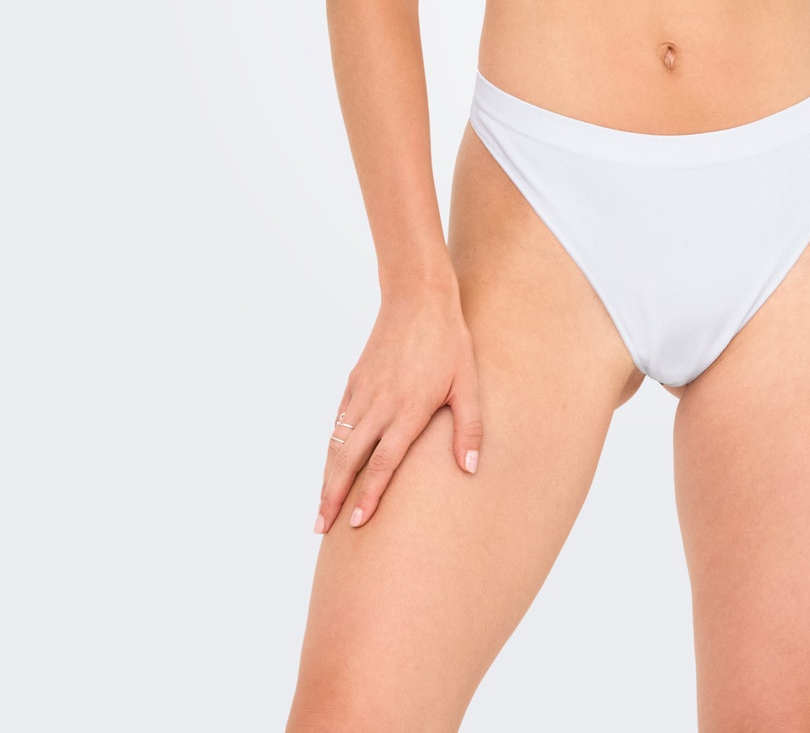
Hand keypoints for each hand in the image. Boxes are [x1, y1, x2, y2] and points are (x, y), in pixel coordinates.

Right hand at [314, 282, 482, 534]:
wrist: (418, 298)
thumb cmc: (448, 342)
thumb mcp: (467, 383)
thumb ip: (469, 427)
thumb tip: (470, 467)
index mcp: (408, 410)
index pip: (383, 463)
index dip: (369, 495)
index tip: (356, 523)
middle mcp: (379, 405)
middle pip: (348, 460)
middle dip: (333, 497)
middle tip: (321, 528)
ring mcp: (363, 392)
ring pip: (338, 443)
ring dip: (326, 477)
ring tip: (321, 509)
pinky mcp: (355, 381)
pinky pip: (338, 422)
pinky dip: (332, 448)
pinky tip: (331, 466)